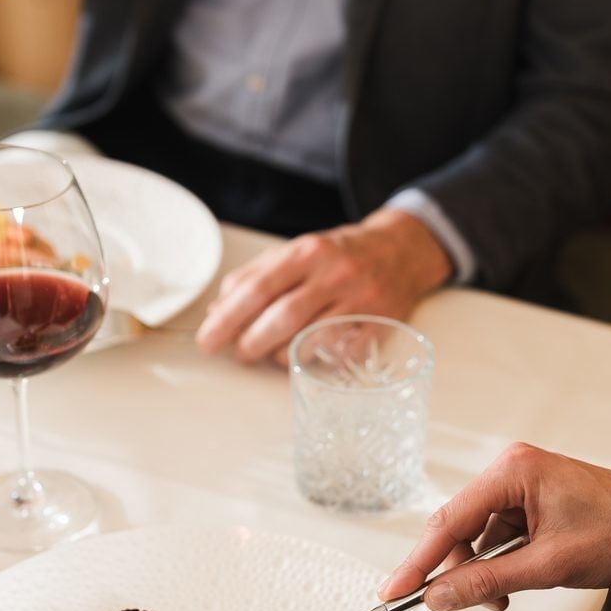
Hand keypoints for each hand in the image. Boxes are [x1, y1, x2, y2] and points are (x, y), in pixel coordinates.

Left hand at [195, 208, 452, 363]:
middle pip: (282, 318)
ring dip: (279, 355)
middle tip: (240, 353)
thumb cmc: (339, 255)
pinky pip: (340, 354)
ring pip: (310, 340)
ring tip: (270, 354)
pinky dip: (316, 360)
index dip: (227, 319)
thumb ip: (256, 277)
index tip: (208, 340)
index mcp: (307, 251)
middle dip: (251, 343)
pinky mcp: (380, 324)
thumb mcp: (297, 252)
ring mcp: (361, 301)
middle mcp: (335, 273)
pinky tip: (306, 356)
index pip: (258, 289)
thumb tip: (217, 311)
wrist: (402, 251)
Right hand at [376, 443, 610, 610]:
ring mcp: (523, 486)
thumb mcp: (547, 565)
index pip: (449, 521)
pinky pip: (500, 537)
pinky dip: (501, 564)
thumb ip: (487, 581)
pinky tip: (513, 585)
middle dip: (455, 569)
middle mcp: (512, 471)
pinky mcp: (534, 502)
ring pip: (478, 537)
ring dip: (483, 571)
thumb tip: (439, 597)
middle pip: (459, 527)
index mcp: (512, 471)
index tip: (395, 591)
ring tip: (502, 598)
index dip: (419, 561)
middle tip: (442, 605)